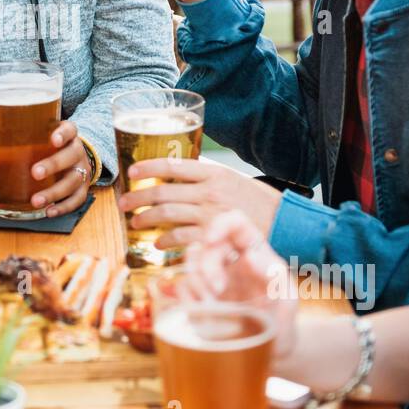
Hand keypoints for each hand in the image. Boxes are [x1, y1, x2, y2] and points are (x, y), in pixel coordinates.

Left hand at [26, 120, 91, 217]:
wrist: (75, 157)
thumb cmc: (49, 148)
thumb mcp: (37, 142)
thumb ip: (13, 148)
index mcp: (67, 135)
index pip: (70, 129)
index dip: (63, 134)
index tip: (54, 140)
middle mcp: (77, 151)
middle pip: (70, 156)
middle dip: (53, 165)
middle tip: (35, 173)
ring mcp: (82, 170)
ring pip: (73, 181)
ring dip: (54, 192)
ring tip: (36, 201)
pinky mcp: (83, 188)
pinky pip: (77, 199)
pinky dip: (63, 207)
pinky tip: (49, 212)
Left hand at [117, 157, 281, 250]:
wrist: (285, 223)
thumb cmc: (259, 202)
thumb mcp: (235, 179)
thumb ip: (208, 177)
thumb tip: (180, 174)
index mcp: (214, 173)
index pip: (173, 165)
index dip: (148, 168)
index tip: (132, 171)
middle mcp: (209, 191)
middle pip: (163, 192)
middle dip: (137, 197)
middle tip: (124, 203)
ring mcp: (210, 214)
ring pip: (166, 214)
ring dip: (145, 218)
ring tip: (134, 222)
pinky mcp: (213, 236)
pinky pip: (181, 237)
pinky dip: (165, 240)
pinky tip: (158, 243)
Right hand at [185, 210, 297, 358]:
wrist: (266, 351)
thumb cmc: (280, 320)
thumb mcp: (286, 299)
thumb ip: (272, 276)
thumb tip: (249, 255)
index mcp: (254, 251)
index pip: (234, 222)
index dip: (219, 224)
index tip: (210, 240)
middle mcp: (230, 260)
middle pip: (206, 244)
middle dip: (207, 265)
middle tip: (218, 290)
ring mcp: (212, 278)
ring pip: (190, 263)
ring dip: (196, 283)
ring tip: (213, 306)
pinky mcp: (198, 297)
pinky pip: (181, 288)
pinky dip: (187, 298)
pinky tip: (201, 312)